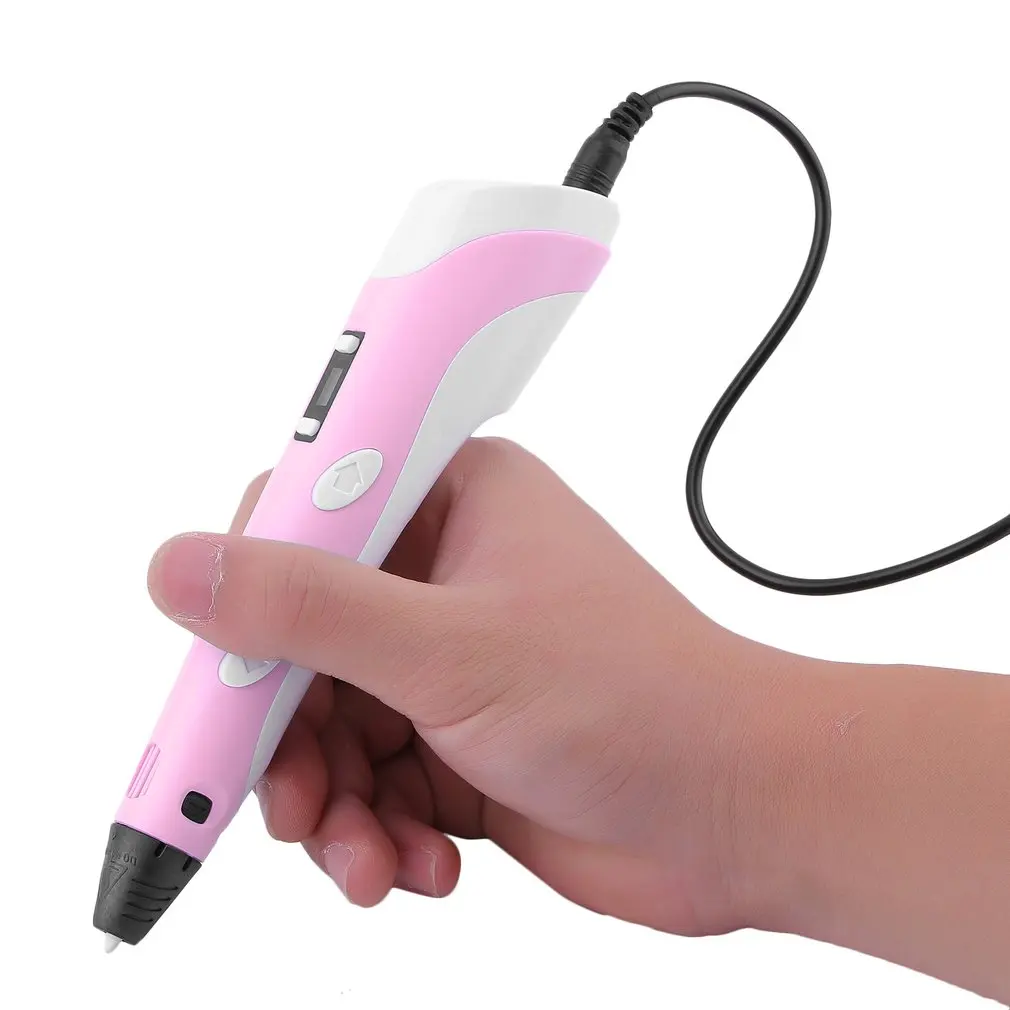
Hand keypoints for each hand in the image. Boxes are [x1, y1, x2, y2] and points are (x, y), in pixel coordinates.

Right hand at [145, 437, 777, 934]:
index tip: (226, 671)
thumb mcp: (451, 649)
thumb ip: (308, 609)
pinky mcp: (456, 738)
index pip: (303, 518)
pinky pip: (373, 781)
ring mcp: (448, 660)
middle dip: (289, 734)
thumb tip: (186, 570)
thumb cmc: (640, 699)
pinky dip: (378, 831)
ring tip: (364, 856)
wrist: (738, 810)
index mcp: (452, 502)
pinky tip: (419, 863)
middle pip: (302, 638)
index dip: (250, 594)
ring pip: (330, 724)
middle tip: (286, 800)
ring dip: (332, 802)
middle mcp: (444, 572)